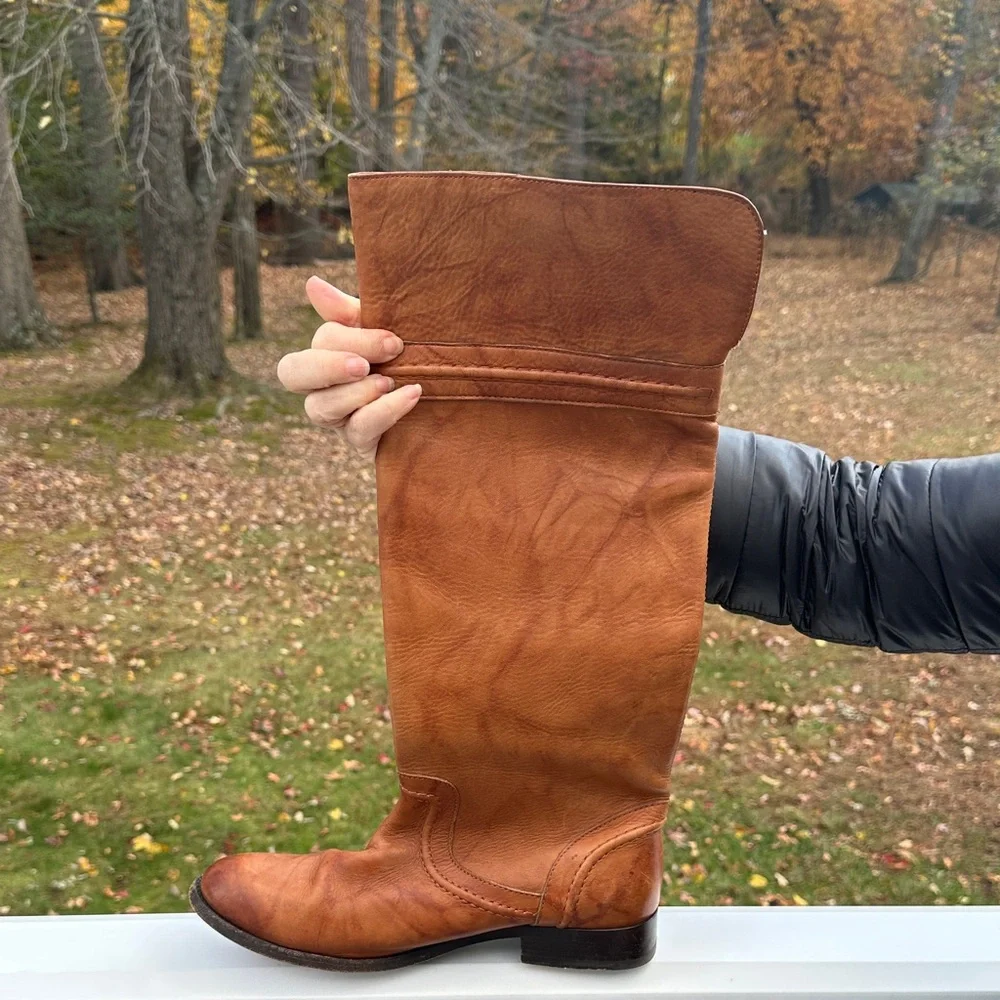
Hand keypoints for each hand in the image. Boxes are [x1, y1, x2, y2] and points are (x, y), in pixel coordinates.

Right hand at [277, 276, 421, 459]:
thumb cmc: (412, 354)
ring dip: (355, 393)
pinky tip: (411, 396)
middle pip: (292, 374)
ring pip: (319, 408)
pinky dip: (383, 412)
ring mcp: (340, 418)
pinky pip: (359, 431)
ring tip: (390, 383)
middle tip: (363, 366)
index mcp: (329, 351)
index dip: (348, 340)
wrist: (451, 393)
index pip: (318, 342)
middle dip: (327, 367)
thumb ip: (349, 311)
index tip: (393, 341)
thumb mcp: (386, 328)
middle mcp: (324, 385)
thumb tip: (312, 284)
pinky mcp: (362, 443)